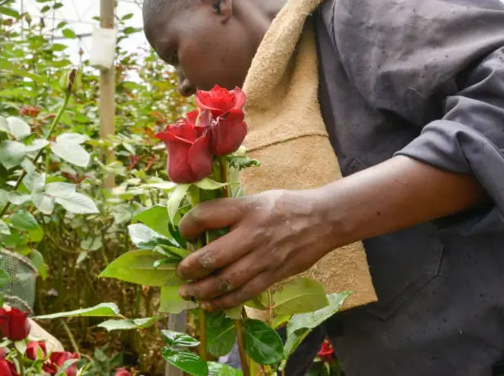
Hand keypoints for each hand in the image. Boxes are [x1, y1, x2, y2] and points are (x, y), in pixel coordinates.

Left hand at [176, 156, 487, 311]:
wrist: (323, 219)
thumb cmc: (286, 206)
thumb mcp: (257, 198)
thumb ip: (232, 212)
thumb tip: (201, 225)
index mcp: (246, 208)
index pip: (205, 216)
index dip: (187, 225)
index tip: (183, 231)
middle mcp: (252, 233)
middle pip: (211, 256)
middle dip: (189, 268)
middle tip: (180, 271)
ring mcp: (264, 257)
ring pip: (225, 281)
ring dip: (202, 291)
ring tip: (188, 293)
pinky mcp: (273, 274)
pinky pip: (244, 293)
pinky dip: (223, 302)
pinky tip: (210, 304)